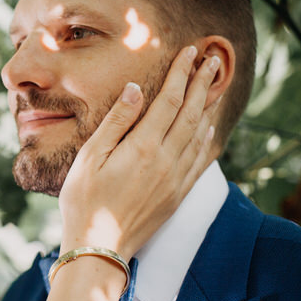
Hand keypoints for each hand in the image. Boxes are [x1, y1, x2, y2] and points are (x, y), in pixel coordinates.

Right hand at [57, 45, 219, 261]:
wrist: (99, 249)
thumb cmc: (84, 201)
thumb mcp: (90, 157)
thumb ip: (116, 122)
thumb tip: (135, 90)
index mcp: (143, 148)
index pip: (169, 100)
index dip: (181, 74)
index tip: (191, 52)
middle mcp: (166, 161)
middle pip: (191, 113)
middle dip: (203, 83)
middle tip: (215, 60)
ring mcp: (175, 179)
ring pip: (200, 134)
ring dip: (208, 106)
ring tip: (216, 85)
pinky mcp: (177, 195)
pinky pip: (200, 159)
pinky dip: (207, 138)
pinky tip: (209, 128)